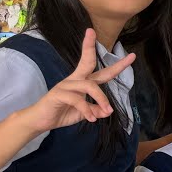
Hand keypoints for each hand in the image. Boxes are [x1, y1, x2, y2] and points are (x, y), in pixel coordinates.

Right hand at [20, 28, 134, 132]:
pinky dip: (87, 110)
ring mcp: (65, 85)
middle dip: (96, 51)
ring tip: (108, 111)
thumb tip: (108, 111)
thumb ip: (96, 110)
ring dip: (102, 99)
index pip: (98, 68)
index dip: (113, 62)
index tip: (131, 55)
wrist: (40, 121)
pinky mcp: (58, 94)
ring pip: (89, 85)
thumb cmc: (63, 113)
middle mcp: (74, 80)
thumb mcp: (85, 113)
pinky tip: (91, 119)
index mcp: (82, 81)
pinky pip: (77, 100)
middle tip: (118, 49)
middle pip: (88, 62)